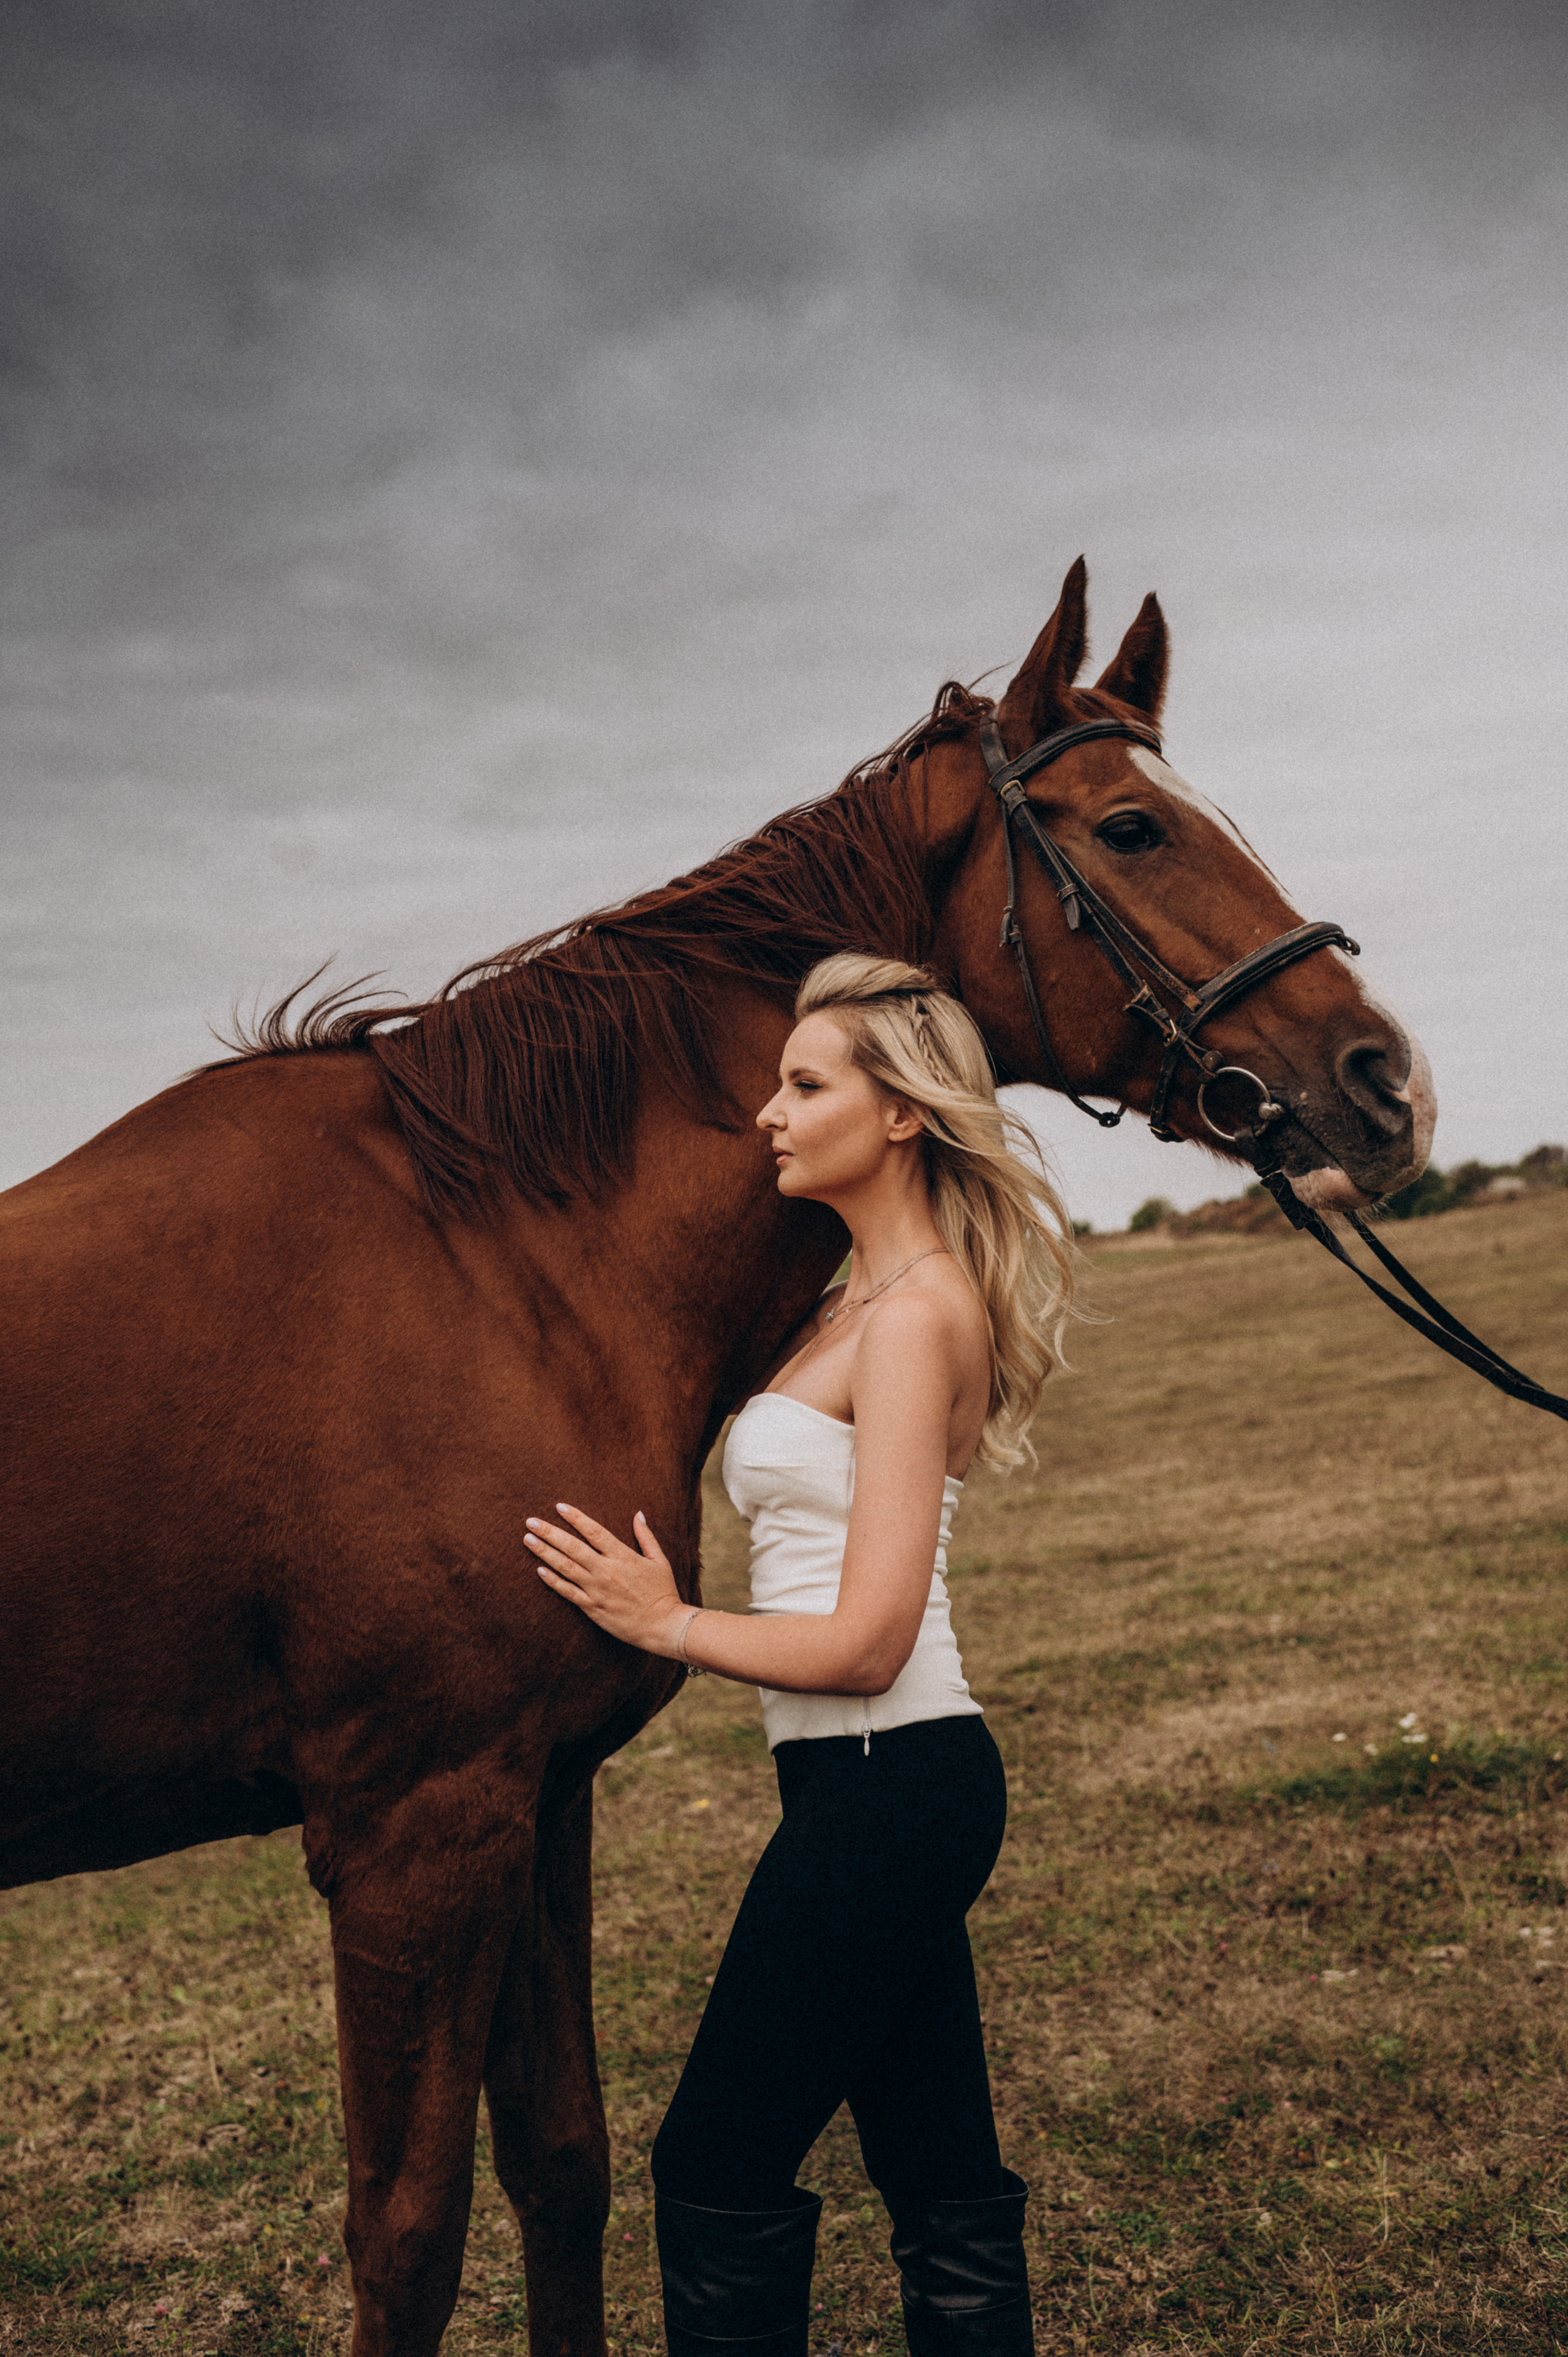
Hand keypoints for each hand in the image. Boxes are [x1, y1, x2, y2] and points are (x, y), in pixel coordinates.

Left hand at [525, 1504, 687, 1655]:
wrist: (662, 1625)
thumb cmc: (663, 1592)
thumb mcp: (659, 1560)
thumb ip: (645, 1536)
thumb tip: (638, 1514)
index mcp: (623, 1555)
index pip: (594, 1531)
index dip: (575, 1517)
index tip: (559, 1506)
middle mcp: (606, 1570)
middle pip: (572, 1546)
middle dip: (549, 1532)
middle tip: (530, 1521)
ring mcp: (597, 1589)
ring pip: (565, 1567)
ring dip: (544, 1552)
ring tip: (528, 1540)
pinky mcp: (592, 1607)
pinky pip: (567, 1591)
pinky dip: (553, 1580)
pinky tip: (539, 1570)